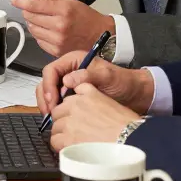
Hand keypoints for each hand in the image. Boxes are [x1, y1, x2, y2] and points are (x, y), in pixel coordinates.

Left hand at [11, 0, 114, 56]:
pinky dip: (39, 34)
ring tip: (43, 21)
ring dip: (33, 24)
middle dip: (28, 12)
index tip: (15, 0)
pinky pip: (38, 41)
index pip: (35, 5)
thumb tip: (29, 2)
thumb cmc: (85, 18)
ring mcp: (57, 40)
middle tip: (33, 10)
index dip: (22, 1)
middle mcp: (60, 26)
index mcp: (64, 10)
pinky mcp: (56, 51)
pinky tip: (48, 31)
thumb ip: (49, 1)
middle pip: (30, 17)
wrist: (100, 36)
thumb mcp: (70, 2)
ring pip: (32, 29)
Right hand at [38, 52, 153, 115]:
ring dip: (48, 105)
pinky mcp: (71, 96)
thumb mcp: (107, 76)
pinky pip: (57, 102)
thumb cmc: (123, 82)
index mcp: (74, 61)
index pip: (51, 70)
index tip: (53, 100)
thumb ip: (88, 75)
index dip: (48, 85)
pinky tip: (59, 119)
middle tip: (49, 112)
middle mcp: (69, 71)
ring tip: (52, 117)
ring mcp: (69, 84)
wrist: (134, 95)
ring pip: (49, 92)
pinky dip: (55, 110)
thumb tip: (67, 80)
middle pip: (46, 82)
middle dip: (45, 97)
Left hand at [49, 84, 140, 151]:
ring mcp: (70, 122)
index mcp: (85, 94)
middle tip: (74, 131)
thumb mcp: (109, 101)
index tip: (74, 118)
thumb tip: (83, 100)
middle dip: (63, 122)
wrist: (132, 139)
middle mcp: (75, 105)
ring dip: (62, 134)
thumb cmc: (127, 125)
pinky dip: (61, 146)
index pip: (67, 100)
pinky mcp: (68, 138)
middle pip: (58, 113)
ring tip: (73, 141)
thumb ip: (92, 98)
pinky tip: (70, 149)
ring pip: (55, 127)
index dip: (70, 111)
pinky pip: (55, 141)